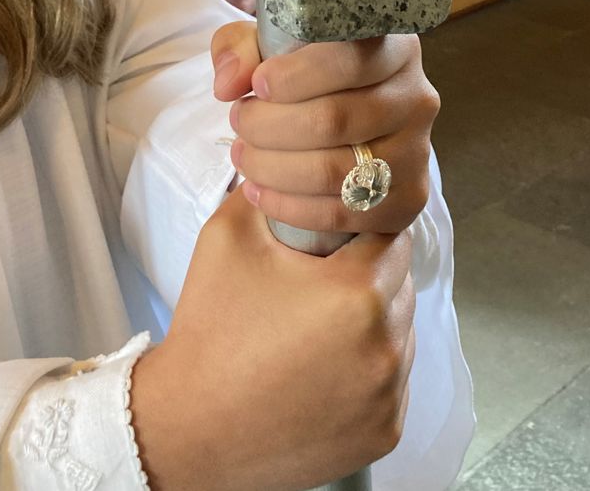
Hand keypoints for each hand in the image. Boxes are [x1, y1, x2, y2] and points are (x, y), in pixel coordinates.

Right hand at [130, 189, 415, 490]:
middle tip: (317, 281)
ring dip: (372, 320)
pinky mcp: (386, 430)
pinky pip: (393, 379)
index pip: (387, 231)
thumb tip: (294, 159)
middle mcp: (387, 346)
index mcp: (358, 293)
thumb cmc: (211, 332)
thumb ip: (273, 186)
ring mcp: (390, 394)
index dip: (358, 226)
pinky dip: (368, 367)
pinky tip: (324, 366)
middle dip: (365, 272)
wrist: (189, 430)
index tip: (329, 237)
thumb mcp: (230, 235)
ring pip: (401, 330)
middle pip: (398, 281)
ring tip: (317, 326)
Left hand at [211, 23, 439, 236]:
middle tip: (239, 122)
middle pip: (334, 119)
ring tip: (244, 156)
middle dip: (270, 126)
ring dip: (273, 168)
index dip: (297, 75)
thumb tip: (230, 83)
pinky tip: (260, 193)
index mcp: (394, 47)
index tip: (258, 85)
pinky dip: (290, 207)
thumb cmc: (305, 76)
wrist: (343, 123)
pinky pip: (342, 213)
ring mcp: (417, 151)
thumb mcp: (272, 45)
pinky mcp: (408, 199)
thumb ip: (242, 48)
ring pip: (334, 170)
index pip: (351, 59)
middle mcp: (417, 97)